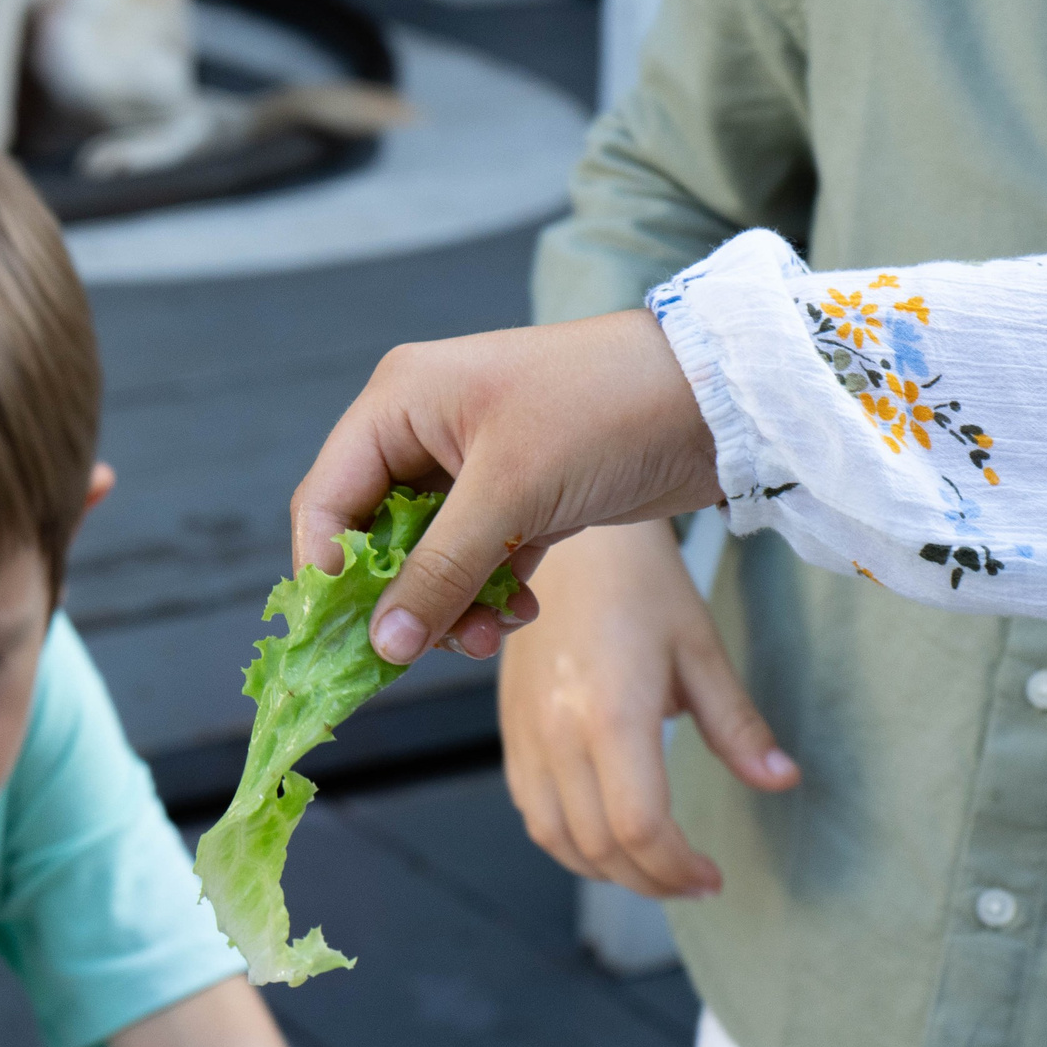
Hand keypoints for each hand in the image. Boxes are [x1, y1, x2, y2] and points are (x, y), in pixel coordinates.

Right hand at [291, 310, 724, 664]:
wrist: (721, 399)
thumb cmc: (604, 412)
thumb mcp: (512, 493)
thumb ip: (439, 573)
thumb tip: (382, 646)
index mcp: (401, 403)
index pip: (325, 499)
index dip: (328, 570)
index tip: (350, 633)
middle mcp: (424, 429)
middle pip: (373, 536)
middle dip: (401, 597)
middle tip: (425, 648)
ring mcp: (472, 465)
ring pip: (427, 558)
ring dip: (451, 605)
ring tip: (490, 635)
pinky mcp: (518, 495)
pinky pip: (475, 560)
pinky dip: (490, 593)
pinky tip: (522, 612)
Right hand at [498, 524, 795, 897]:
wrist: (569, 550)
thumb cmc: (641, 587)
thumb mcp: (701, 650)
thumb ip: (738, 726)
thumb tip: (782, 781)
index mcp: (611, 714)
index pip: (638, 826)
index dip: (676, 867)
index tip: (712, 876)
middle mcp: (559, 734)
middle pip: (598, 845)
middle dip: (651, 880)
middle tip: (694, 882)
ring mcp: (527, 736)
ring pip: (557, 839)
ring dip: (608, 871)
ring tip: (654, 870)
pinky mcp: (511, 733)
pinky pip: (532, 812)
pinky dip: (568, 844)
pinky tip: (607, 840)